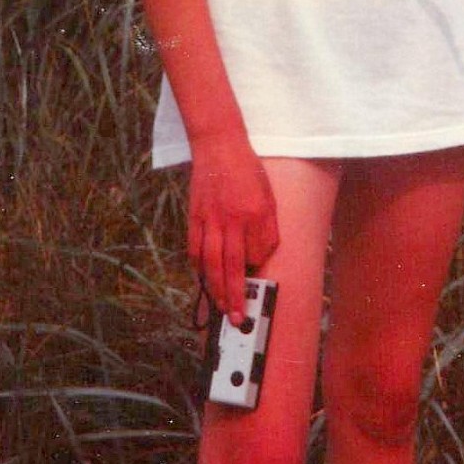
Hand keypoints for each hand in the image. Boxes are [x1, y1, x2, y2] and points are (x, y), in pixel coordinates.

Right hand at [187, 134, 279, 324]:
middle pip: (231, 266)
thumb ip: (267, 228)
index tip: (255, 286)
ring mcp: (210, 219)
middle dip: (234, 296)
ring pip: (211, 262)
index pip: (256, 254)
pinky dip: (198, 266)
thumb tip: (259, 255)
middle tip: (237, 318)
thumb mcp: (268, 196)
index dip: (255, 273)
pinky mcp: (195, 216)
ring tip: (220, 306)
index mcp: (254, 214)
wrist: (219, 145)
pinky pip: (194, 247)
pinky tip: (202, 277)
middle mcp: (232, 220)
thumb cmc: (247, 170)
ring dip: (215, 288)